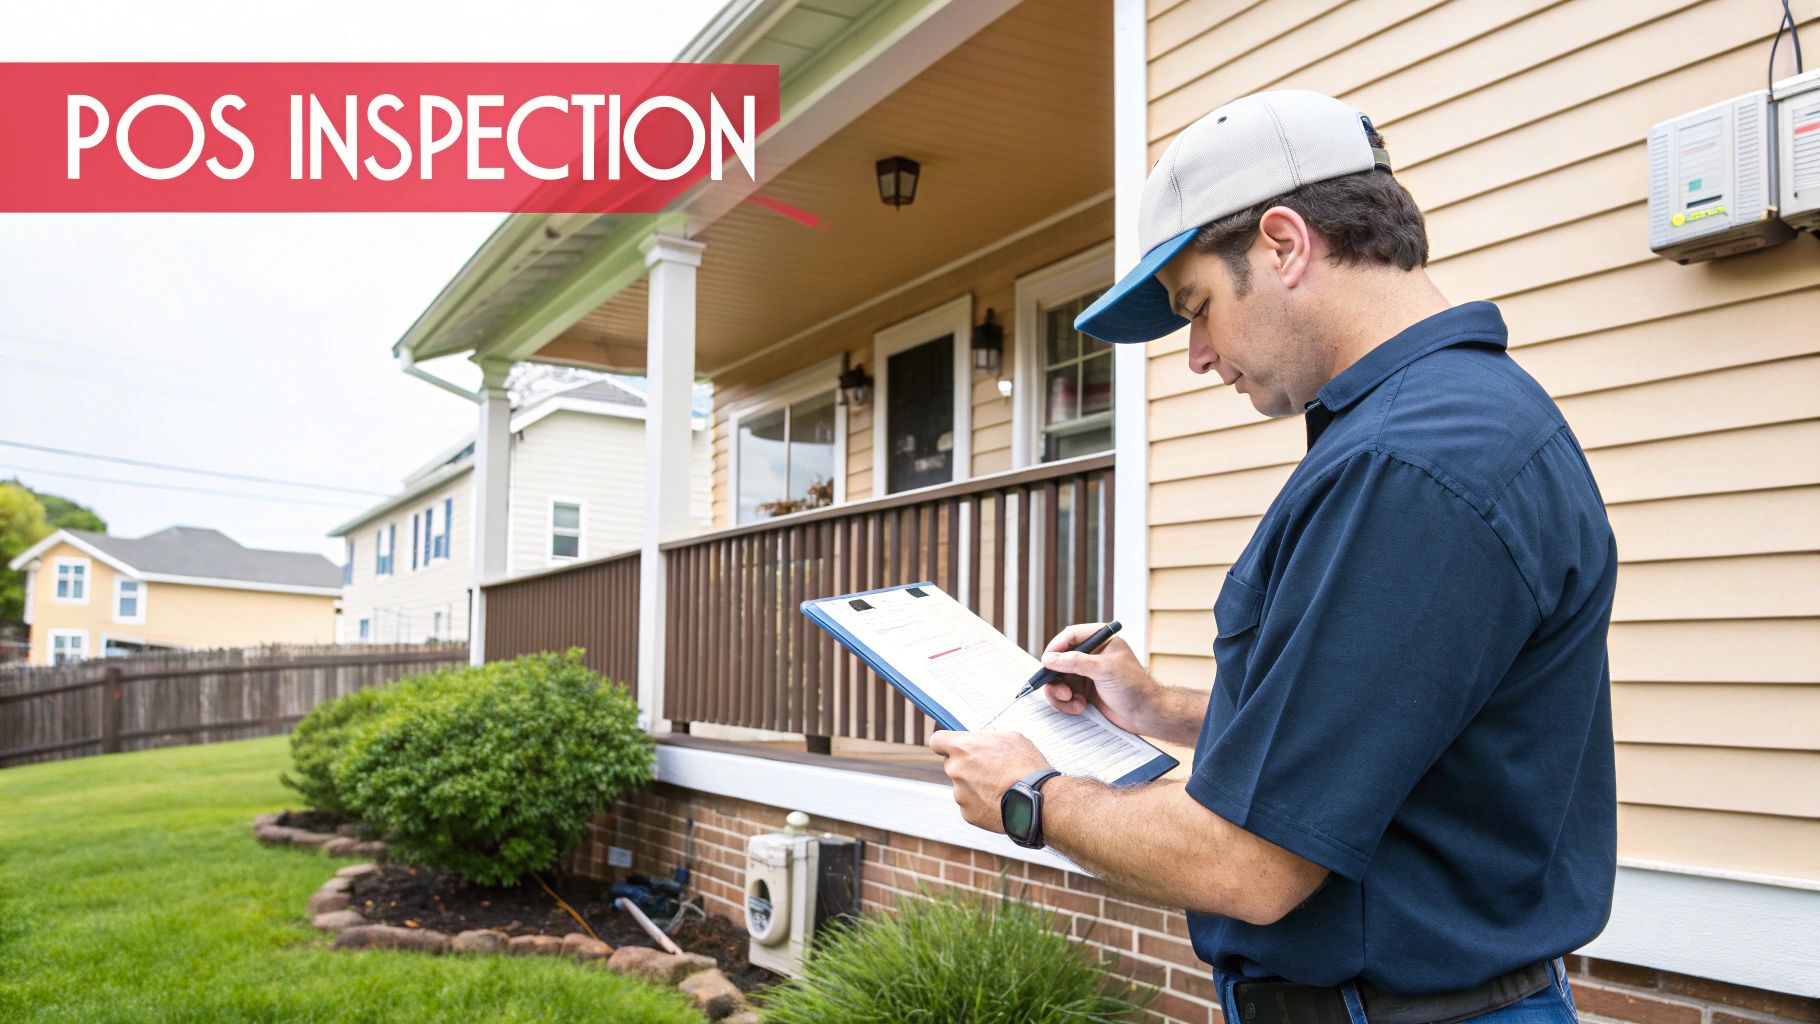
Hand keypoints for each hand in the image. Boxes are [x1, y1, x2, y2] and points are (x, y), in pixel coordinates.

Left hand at [927, 730, 1048, 833]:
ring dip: (976, 786)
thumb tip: (980, 743)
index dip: (945, 743)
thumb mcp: (1009, 738)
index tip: (953, 747)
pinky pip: (970, 805)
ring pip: (962, 786)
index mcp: (964, 747)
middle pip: (952, 765)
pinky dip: (982, 803)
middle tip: (990, 769)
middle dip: (966, 766)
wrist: (1039, 800)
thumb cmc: (1027, 765)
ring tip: (1001, 788)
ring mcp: (960, 794)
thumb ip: (986, 740)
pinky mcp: (968, 814)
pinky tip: (1000, 801)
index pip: (936, 741)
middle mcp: (956, 770)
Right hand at [1040, 623, 1157, 735]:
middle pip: (1060, 659)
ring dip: (1060, 692)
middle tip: (1061, 690)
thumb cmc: (1134, 688)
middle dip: (1056, 676)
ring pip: (1058, 679)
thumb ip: (1076, 662)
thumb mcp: (1104, 670)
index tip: (1046, 661)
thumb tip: (1050, 658)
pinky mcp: (1084, 692)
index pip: (1071, 636)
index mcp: (1101, 641)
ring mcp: (1087, 674)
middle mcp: (1092, 656)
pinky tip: (1080, 707)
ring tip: (1071, 701)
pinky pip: (1064, 694)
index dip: (1056, 647)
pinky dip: (1067, 703)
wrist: (1145, 715)